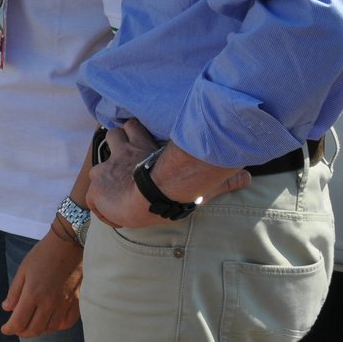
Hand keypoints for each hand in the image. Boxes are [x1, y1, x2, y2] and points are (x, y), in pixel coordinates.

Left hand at [0, 232, 82, 336]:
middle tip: (16, 327)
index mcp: (33, 294)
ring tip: (31, 323)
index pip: (19, 322)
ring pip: (50, 329)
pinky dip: (57, 326)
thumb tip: (7, 308)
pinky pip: (67, 323)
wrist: (68, 244)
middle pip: (34, 330)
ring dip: (39, 330)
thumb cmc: (43, 254)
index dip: (10, 329)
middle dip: (22, 332)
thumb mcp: (23, 269)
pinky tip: (50, 321)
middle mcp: (49, 303)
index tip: (5, 329)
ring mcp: (64, 304)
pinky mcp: (76, 302)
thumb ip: (15, 291)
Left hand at [85, 119, 249, 228]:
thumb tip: (248, 177)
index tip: (139, 137)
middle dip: (118, 142)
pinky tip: (109, 213)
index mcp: (143, 146)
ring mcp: (107, 169)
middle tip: (124, 157)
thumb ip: (224, 179)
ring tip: (113, 183)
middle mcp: (122, 152)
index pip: (134, 128)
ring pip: (98, 164)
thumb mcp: (202, 180)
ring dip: (105, 171)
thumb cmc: (179, 186)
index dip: (135, 132)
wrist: (150, 195)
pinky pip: (94, 198)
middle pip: (114, 135)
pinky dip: (100, 204)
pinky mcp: (97, 188)